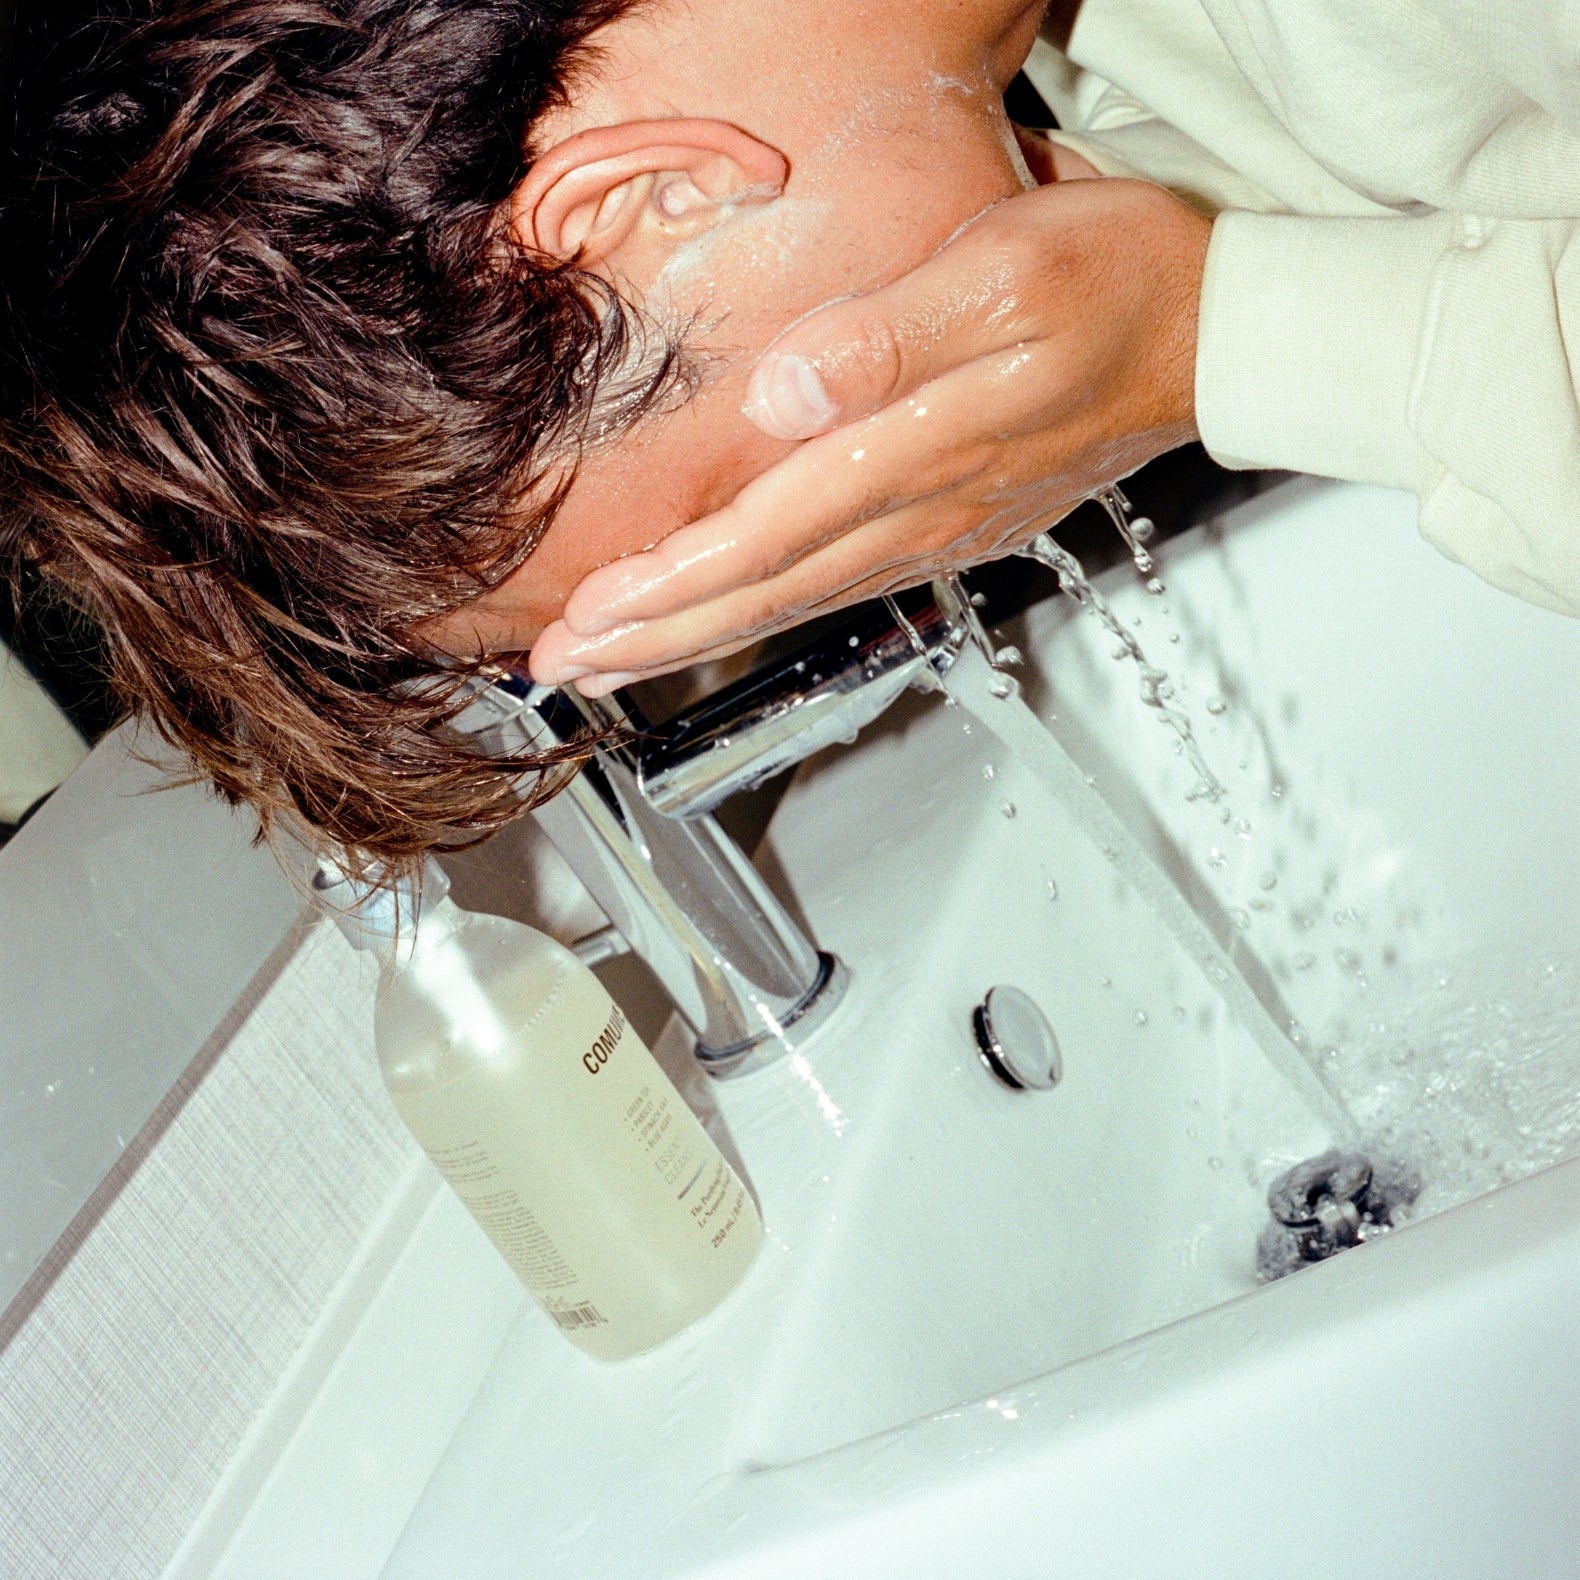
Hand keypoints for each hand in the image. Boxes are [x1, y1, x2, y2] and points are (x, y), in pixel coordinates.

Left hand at [530, 175, 1211, 693]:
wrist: (1216, 335)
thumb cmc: (1118, 286)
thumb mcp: (1009, 275)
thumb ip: (891, 340)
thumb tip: (782, 396)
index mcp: (917, 456)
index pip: (762, 539)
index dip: (668, 586)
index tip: (587, 620)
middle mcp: (919, 514)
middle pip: (763, 594)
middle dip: (656, 637)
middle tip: (565, 669)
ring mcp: (937, 529)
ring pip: (793, 600)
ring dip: (698, 635)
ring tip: (616, 659)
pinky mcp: (953, 522)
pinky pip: (836, 585)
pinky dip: (763, 611)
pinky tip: (729, 616)